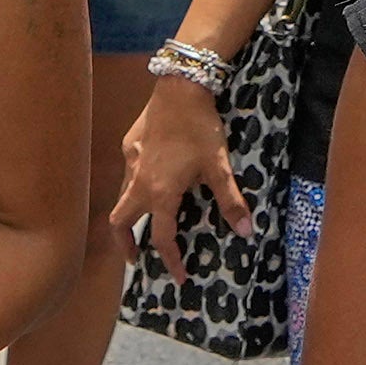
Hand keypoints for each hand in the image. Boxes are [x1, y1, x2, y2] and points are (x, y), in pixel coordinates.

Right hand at [118, 70, 249, 271]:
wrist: (179, 88)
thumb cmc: (200, 129)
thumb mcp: (219, 166)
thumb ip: (230, 201)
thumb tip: (245, 232)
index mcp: (160, 193)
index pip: (160, 237)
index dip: (170, 260)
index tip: (179, 277)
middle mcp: (138, 182)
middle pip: (120, 222)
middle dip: (125, 244)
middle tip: (136, 258)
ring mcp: (131, 162)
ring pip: (122, 197)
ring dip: (129, 216)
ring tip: (141, 222)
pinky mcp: (130, 144)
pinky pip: (128, 173)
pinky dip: (134, 187)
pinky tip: (151, 178)